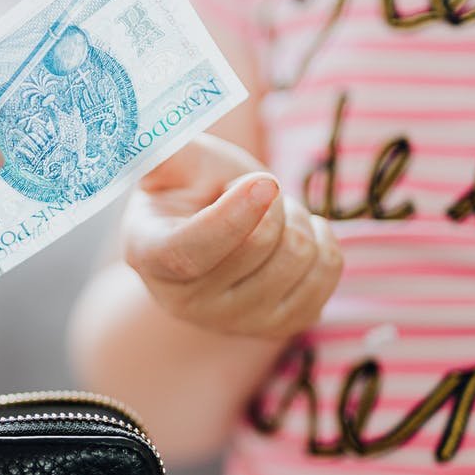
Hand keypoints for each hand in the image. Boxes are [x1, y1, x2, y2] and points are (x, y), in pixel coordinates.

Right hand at [122, 134, 341, 337]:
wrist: (215, 228)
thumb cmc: (191, 186)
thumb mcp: (176, 161)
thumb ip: (165, 154)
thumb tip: (147, 146)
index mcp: (148, 255)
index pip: (190, 253)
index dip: (231, 219)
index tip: (265, 182)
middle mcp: (183, 302)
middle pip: (259, 244)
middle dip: (271, 199)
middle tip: (257, 190)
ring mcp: (232, 322)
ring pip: (298, 256)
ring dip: (296, 218)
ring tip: (271, 215)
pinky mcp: (279, 328)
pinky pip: (327, 271)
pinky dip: (321, 239)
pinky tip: (293, 236)